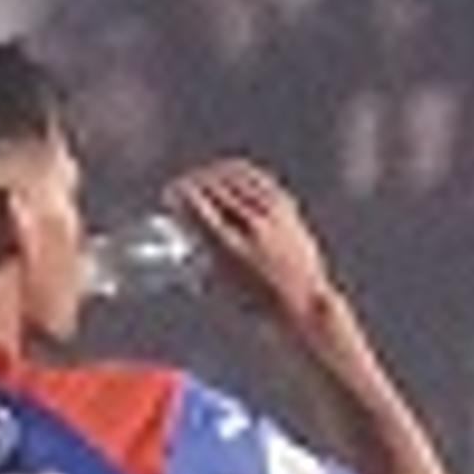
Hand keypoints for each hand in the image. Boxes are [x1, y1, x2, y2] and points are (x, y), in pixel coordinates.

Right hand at [164, 159, 340, 339]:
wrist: (303, 302)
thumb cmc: (258, 301)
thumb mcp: (220, 280)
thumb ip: (202, 250)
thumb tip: (185, 224)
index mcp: (229, 249)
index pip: (197, 207)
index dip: (179, 195)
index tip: (170, 194)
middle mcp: (251, 228)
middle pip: (213, 189)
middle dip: (191, 183)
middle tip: (181, 188)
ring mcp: (271, 216)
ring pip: (235, 180)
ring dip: (212, 175)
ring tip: (200, 179)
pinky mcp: (287, 209)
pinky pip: (257, 179)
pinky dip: (238, 172)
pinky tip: (227, 172)